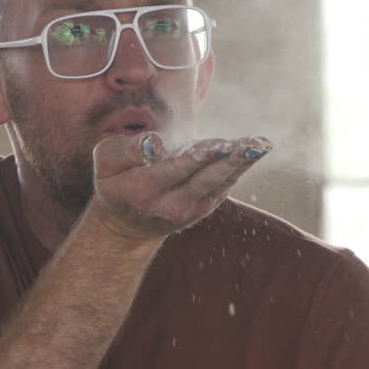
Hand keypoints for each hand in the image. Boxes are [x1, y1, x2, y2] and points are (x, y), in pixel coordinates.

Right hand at [85, 131, 271, 241]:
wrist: (126, 225)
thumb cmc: (116, 182)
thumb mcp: (106, 162)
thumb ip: (128, 150)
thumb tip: (156, 145)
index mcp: (144, 189)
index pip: (176, 170)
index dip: (199, 157)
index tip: (220, 144)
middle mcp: (172, 204)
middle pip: (206, 179)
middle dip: (231, 160)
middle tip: (254, 144)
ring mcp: (192, 208)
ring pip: (221, 182)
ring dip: (244, 162)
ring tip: (262, 144)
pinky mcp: (205, 206)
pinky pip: (225, 184)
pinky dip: (241, 167)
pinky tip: (257, 148)